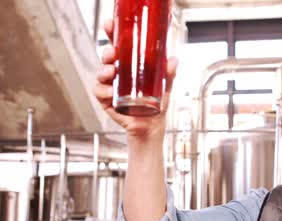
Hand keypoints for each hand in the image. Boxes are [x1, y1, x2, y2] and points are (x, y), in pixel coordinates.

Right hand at [94, 19, 177, 140]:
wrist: (151, 125)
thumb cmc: (156, 104)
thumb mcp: (164, 86)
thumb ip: (168, 74)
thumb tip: (173, 60)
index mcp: (129, 65)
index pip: (118, 45)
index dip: (111, 33)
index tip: (109, 25)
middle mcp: (117, 73)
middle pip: (106, 57)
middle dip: (107, 52)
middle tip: (112, 53)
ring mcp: (110, 86)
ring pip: (100, 73)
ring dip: (103, 70)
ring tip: (111, 72)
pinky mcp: (106, 100)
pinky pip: (99, 92)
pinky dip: (102, 90)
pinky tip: (109, 91)